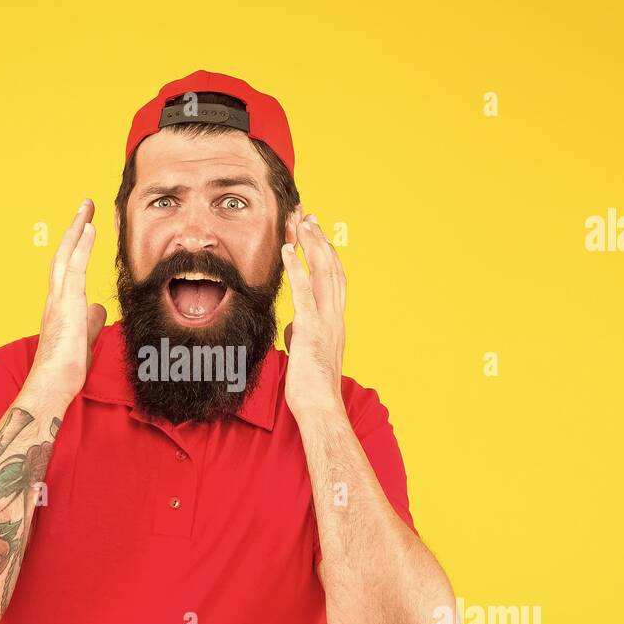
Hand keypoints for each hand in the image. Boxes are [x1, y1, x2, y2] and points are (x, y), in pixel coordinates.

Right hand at [23, 199, 107, 403]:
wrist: (53, 383)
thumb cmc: (66, 369)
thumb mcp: (84, 340)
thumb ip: (90, 322)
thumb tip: (97, 308)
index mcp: (59, 306)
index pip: (68, 270)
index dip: (76, 248)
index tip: (85, 229)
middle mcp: (54, 297)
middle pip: (63, 255)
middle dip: (74, 229)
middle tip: (85, 207)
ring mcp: (58, 299)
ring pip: (66, 255)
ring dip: (77, 229)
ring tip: (87, 207)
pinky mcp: (66, 303)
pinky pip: (75, 267)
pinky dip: (81, 246)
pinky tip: (90, 228)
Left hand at [281, 206, 345, 416]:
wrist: (320, 406)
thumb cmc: (311, 387)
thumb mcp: (306, 355)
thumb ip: (302, 336)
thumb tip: (293, 328)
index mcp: (335, 321)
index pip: (334, 279)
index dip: (326, 254)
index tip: (317, 234)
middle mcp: (335, 316)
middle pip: (331, 268)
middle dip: (320, 240)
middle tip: (310, 216)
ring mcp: (325, 321)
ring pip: (322, 273)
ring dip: (311, 245)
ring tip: (301, 222)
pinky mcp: (310, 328)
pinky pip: (303, 292)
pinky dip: (297, 268)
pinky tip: (288, 250)